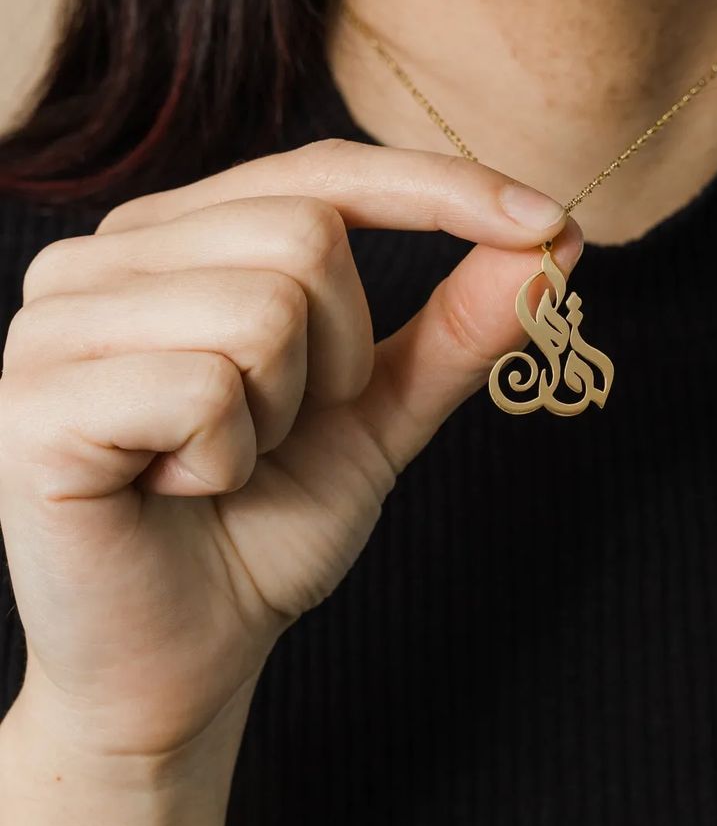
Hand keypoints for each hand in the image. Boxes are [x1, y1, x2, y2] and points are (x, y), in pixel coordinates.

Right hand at [0, 137, 582, 764]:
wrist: (185, 654)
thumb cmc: (271, 521)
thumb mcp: (380, 412)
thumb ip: (458, 325)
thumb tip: (555, 239)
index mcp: (183, 237)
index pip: (328, 171)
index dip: (444, 189)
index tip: (549, 222)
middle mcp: (107, 255)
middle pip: (306, 233)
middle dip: (340, 354)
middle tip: (284, 427)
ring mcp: (54, 321)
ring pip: (264, 307)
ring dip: (282, 411)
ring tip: (225, 460)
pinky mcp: (30, 401)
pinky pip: (203, 388)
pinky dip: (226, 458)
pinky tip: (177, 488)